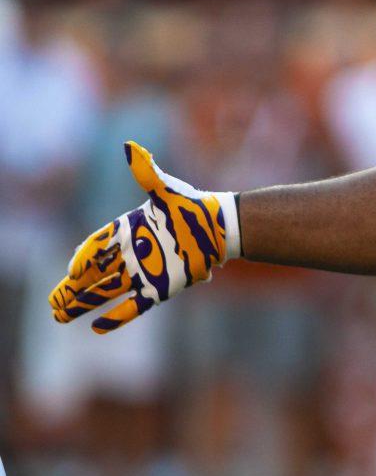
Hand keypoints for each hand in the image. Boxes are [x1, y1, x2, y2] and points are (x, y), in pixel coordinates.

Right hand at [49, 142, 240, 333]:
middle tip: (52, 303)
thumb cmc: (193, 206)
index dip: (83, 258)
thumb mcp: (169, 190)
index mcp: (127, 229)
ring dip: (84, 304)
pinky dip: (116, 317)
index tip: (73, 270)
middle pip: (93, 274)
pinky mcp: (160, 289)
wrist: (222, 228)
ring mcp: (144, 272)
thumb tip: (130, 148)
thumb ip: (147, 174)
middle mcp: (130, 253)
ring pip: (106, 292)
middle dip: (71, 288)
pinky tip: (97, 327)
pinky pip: (133, 306)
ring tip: (59, 315)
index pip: (96, 245)